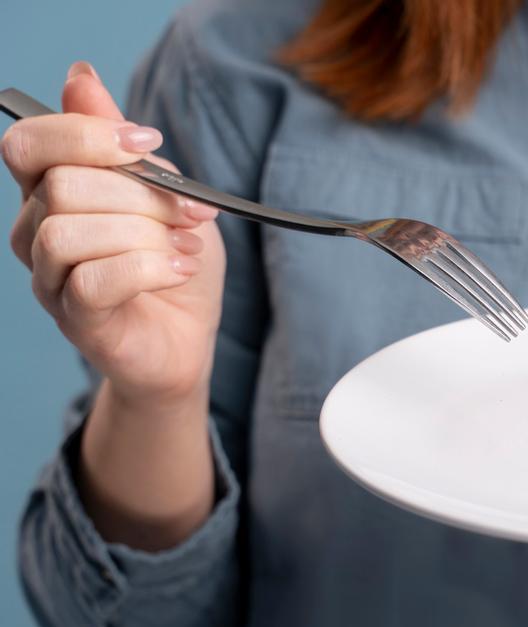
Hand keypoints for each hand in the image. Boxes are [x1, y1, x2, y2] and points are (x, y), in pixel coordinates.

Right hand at [4, 62, 224, 405]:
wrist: (186, 340)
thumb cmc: (172, 264)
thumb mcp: (163, 192)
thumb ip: (122, 143)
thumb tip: (79, 75)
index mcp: (50, 192)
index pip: (28, 143)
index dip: (87, 134)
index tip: (150, 143)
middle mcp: (35, 232)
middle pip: (64, 184)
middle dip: (142, 193)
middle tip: (188, 212)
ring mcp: (49, 279)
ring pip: (71, 230)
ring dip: (146, 234)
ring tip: (184, 248)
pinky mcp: (76, 318)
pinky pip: (96, 279)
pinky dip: (150, 268)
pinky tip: (180, 269)